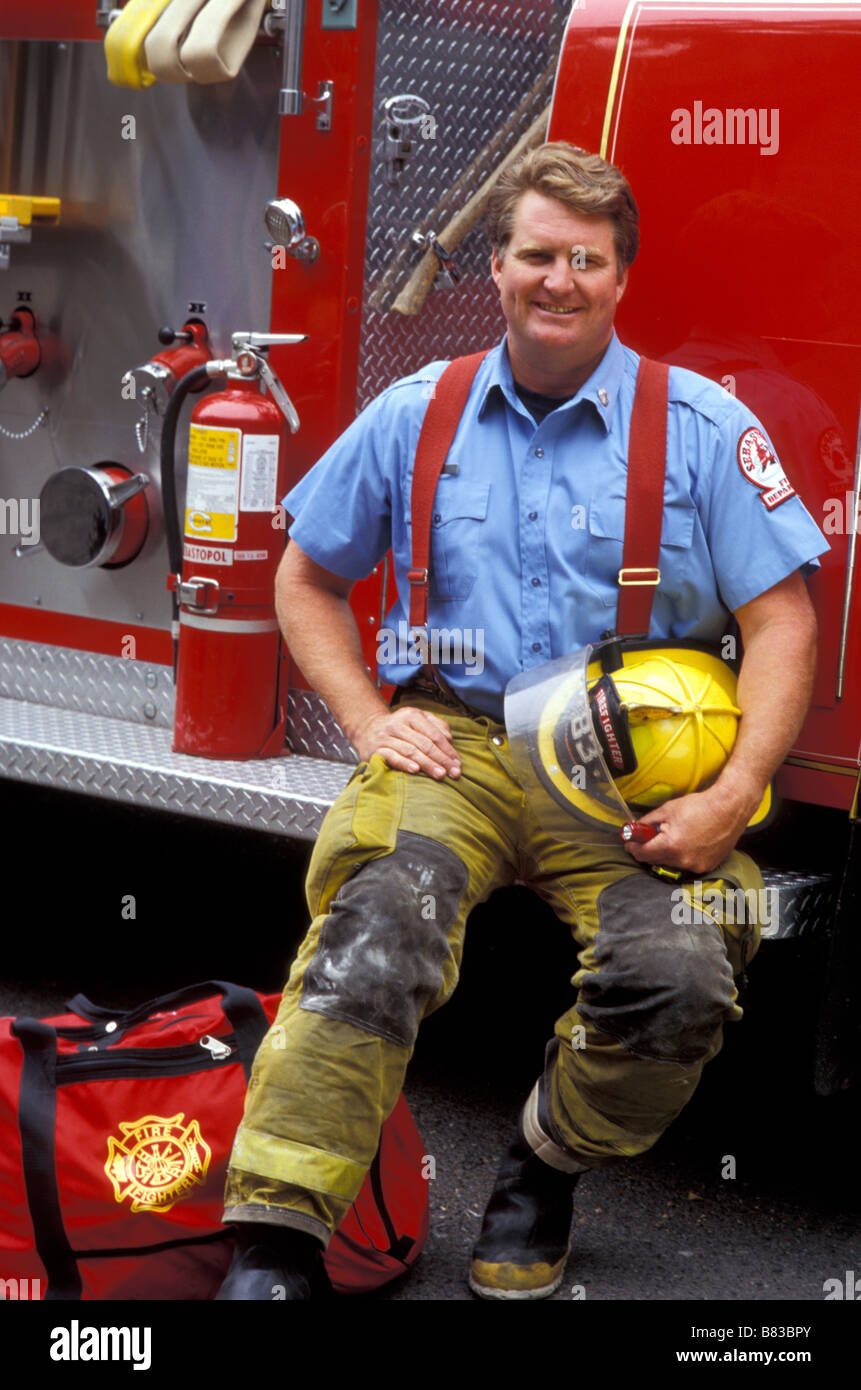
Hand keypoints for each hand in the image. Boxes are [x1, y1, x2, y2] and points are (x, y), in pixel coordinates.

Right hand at [353, 706, 460, 778]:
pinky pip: (392, 757)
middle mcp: (398, 724)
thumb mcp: (417, 719)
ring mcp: (386, 737)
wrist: (367, 728)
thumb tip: (449, 738)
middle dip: (441, 759)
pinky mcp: (375, 750)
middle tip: (454, 772)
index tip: (458, 763)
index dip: (448, 750)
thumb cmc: (399, 727)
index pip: (434, 734)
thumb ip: (435, 726)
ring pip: (411, 751)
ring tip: (440, 774)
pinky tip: (415, 770)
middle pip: (424, 744)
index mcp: (411, 716)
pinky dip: (404, 763)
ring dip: (427, 763)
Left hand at [622, 783, 752, 874]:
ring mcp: (696, 866)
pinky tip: (689, 841)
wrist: (729, 808)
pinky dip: (682, 855)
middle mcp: (683, 860)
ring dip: (667, 853)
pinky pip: (687, 864)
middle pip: (655, 861)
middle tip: (649, 837)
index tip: (630, 842)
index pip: (642, 854)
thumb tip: (636, 828)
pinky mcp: (707, 866)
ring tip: (675, 835)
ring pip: (671, 863)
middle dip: (649, 849)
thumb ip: (647, 822)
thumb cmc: (700, 806)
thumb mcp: (667, 809)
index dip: (633, 847)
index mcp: (670, 846)